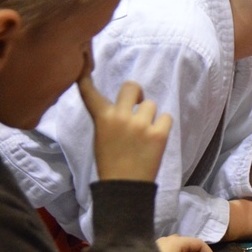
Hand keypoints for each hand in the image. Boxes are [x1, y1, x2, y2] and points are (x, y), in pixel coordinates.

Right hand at [78, 64, 171, 181]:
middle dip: (136, 94)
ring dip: (149, 116)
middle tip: (137, 105)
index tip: (84, 63)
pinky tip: (156, 138)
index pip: (90, 92)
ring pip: (151, 105)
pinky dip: (163, 126)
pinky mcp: (159, 134)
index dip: (85, 77)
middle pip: (132, 86)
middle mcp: (121, 117)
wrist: (125, 187)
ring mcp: (141, 124)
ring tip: (144, 134)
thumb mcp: (101, 137)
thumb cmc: (111, 163)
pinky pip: (166, 117)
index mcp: (102, 118)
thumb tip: (124, 105)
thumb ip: (109, 118)